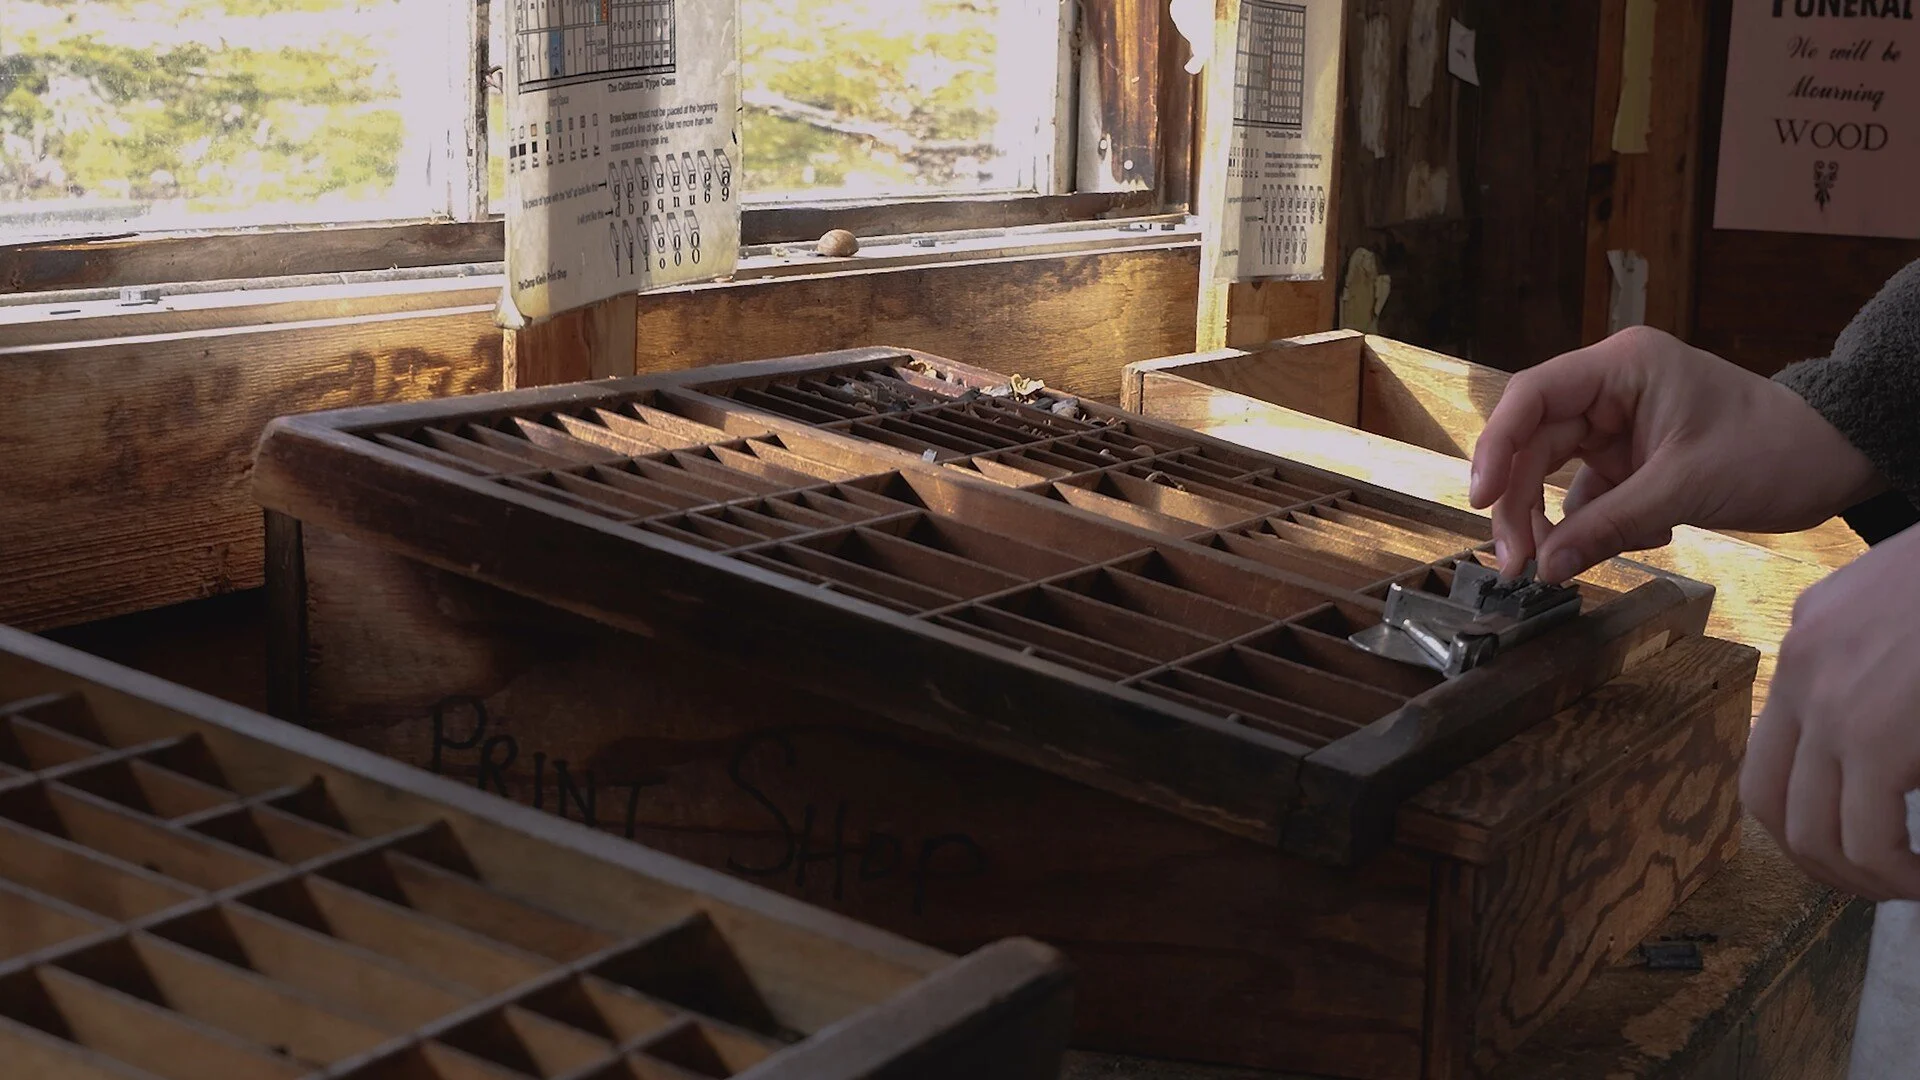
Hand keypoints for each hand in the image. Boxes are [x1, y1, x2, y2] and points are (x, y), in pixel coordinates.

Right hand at [1468, 326, 1883, 582]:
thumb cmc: (1772, 449)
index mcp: (1621, 368)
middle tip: (1517, 563)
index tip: (1480, 500)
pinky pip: (1589, 498)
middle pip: (1534, 445)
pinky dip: (1601, 527)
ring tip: (1568, 564)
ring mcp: (1618, 427)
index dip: (1497, 447)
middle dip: (1522, 504)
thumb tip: (1544, 567)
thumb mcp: (1683, 489)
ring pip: (1555, 476)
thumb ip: (1607, 526)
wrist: (1833, 460)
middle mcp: (1609, 392)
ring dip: (1557, 524)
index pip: (1533, 398)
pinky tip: (1648, 536)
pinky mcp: (1630, 460)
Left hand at [1741, 523, 1919, 900]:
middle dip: (1820, 861)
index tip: (1860, 845)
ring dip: (1864, 879)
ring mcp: (1835, 702)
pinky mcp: (1879, 734)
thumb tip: (1891, 759)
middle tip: (1883, 883)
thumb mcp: (1906, 623)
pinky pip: (1868, 840)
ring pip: (1811, 833)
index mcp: (1813, 639)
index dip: (1806, 814)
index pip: (1772, 748)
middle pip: (1767, 800)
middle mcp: (1805, 669)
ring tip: (1912, 885)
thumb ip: (1879, 679)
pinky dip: (1900, 876)